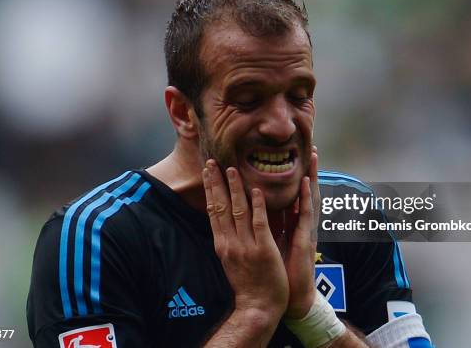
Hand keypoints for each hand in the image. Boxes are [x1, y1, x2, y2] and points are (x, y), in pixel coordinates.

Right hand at [202, 160, 288, 322]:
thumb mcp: (230, 260)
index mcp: (222, 244)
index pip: (213, 212)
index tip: (207, 172)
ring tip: (232, 169)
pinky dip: (257, 206)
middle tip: (212, 162)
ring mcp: (246, 246)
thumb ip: (228, 239)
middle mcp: (230, 243)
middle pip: (220, 208)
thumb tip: (223, 221)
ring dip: (235, 189)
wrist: (258, 307)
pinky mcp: (263, 250)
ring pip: (238, 211)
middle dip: (216, 184)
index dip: (209, 190)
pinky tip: (256, 191)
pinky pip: (259, 224)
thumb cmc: (247, 284)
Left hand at [284, 150, 319, 318]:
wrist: (288, 297)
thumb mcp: (271, 243)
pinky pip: (306, 216)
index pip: (293, 195)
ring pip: (310, 199)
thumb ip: (269, 226)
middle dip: (309, 171)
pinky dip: (307, 198)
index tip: (294, 158)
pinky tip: (307, 183)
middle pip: (305, 193)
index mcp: (291, 225)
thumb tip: (257, 209)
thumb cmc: (279, 271)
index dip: (295, 177)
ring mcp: (305, 232)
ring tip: (314, 157)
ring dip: (312, 177)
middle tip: (313, 148)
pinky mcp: (305, 241)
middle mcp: (300, 225)